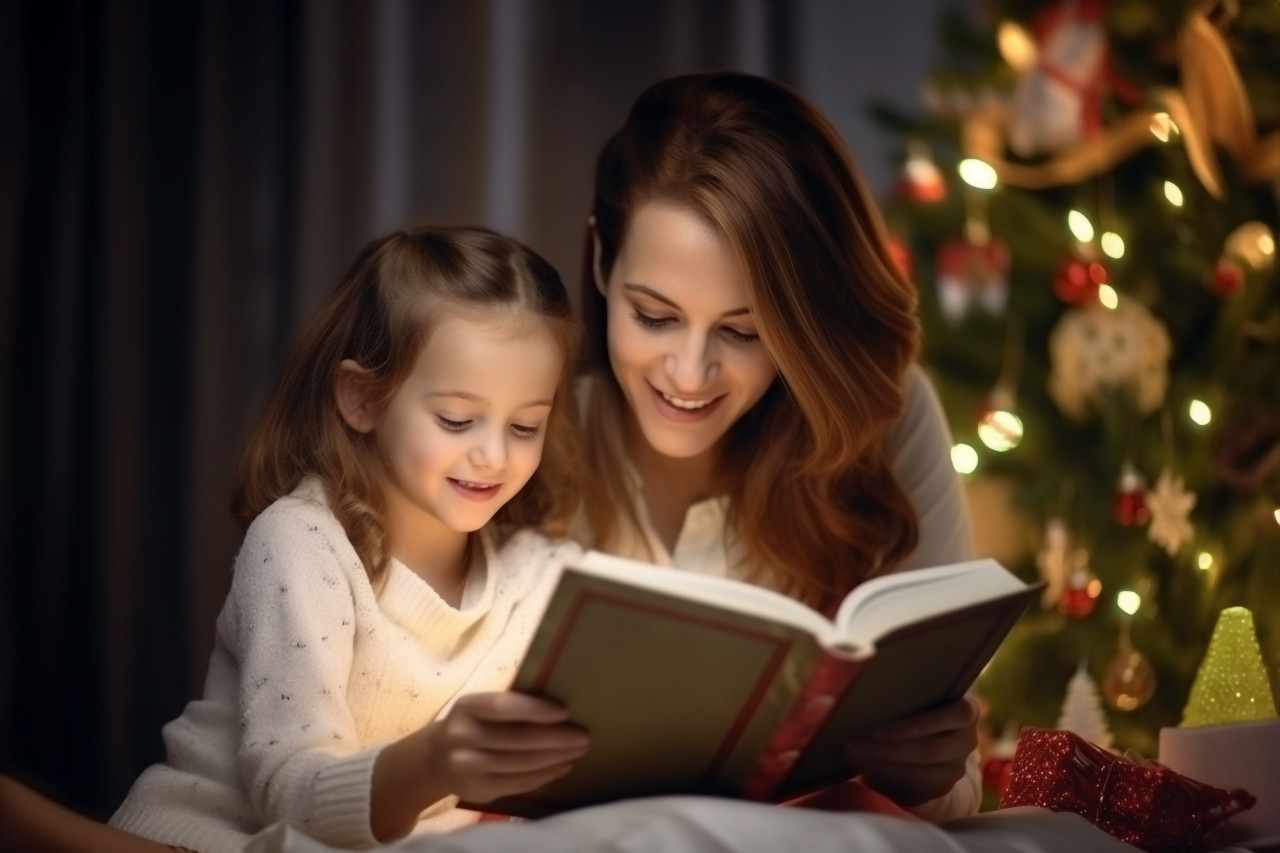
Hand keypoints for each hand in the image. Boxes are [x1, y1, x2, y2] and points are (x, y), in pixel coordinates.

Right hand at [422, 691, 589, 804]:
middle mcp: (462, 736)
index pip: (503, 707)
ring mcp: (467, 766)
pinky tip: (562, 767)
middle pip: (517, 739)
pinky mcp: (477, 790)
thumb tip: (559, 709)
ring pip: (521, 764)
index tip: (565, 712)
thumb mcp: (480, 708)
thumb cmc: (472, 724)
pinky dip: (545, 775)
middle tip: (584, 736)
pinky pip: (518, 784)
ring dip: (555, 757)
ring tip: (578, 750)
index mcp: (467, 707)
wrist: (435, 759)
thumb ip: (509, 707)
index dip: (535, 710)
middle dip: (556, 738)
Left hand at [842, 695, 978, 806]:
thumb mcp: (903, 694)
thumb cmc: (908, 706)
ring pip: (921, 768)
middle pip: (931, 747)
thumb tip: (827, 690)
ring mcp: (957, 765)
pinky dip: (886, 774)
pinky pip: (914, 783)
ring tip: (851, 752)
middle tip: (852, 742)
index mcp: (966, 708)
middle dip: (887, 747)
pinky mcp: (941, 785)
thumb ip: (877, 687)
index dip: (921, 722)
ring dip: (882, 761)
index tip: (879, 729)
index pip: (960, 712)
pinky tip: (863, 766)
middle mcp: (967, 738)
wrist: (922, 742)